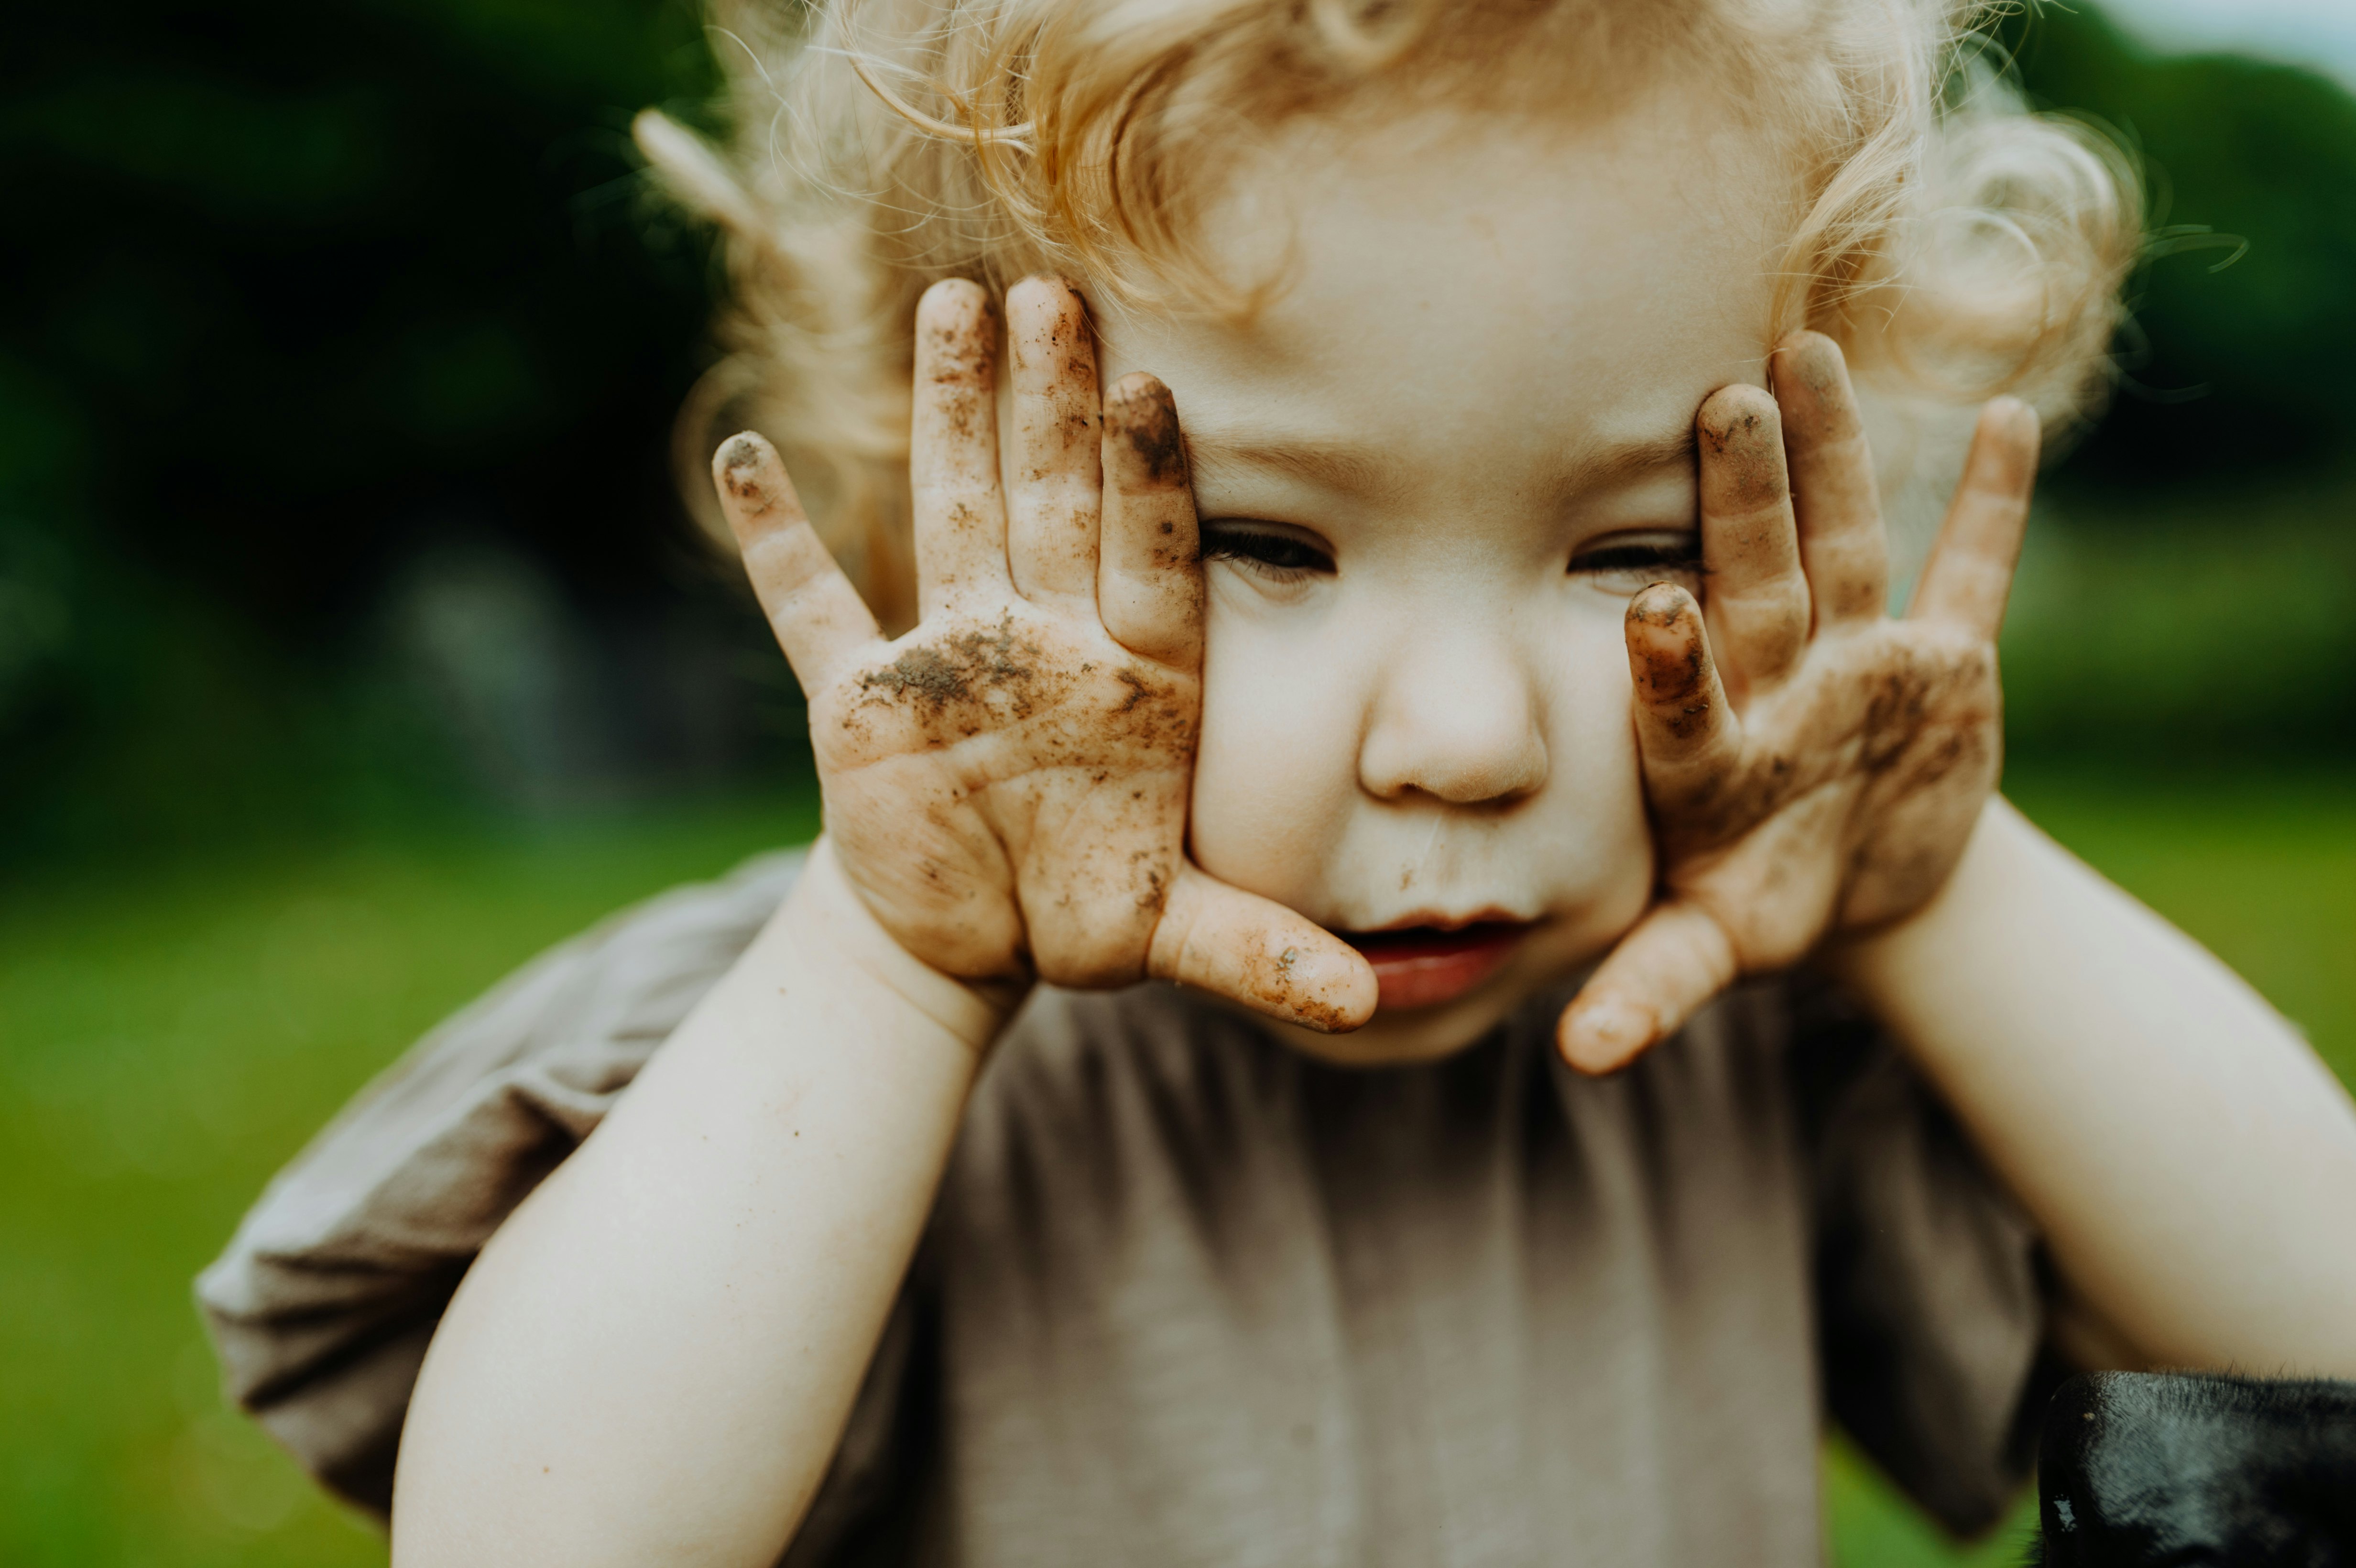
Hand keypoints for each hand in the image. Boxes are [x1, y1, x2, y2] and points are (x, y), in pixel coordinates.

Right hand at [712, 277, 1375, 1033]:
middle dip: (1053, 404)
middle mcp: (1046, 645)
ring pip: (952, 517)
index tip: (1149, 393)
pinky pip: (810, 611)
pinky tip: (742, 458)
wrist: (980, 939)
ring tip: (952, 307)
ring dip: (949, 415)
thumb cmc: (1088, 912)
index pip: (1152, 561)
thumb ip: (1258, 953)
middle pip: (1053, 503)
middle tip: (1057, 292)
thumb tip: (1367, 1008)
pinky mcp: (859, 704)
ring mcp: (950, 661)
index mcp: (1134, 681)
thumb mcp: (1174, 933)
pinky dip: (776, 543)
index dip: (1148, 482)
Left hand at [1558, 332, 2037, 1072]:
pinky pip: (1970, 573)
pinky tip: (2006, 420)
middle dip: (1743, 499)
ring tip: (1810, 349)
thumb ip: (1651, 988)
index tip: (1654, 604)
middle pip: (1757, 581)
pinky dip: (1990, 507)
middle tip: (1722, 396)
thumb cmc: (1755, 909)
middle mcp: (1777, 685)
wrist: (1852, 887)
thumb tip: (1581, 1059)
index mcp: (1711, 755)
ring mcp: (1860, 662)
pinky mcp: (1946, 664)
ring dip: (1836, 455)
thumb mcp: (1711, 951)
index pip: (1679, 696)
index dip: (1668, 657)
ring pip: (1845, 544)